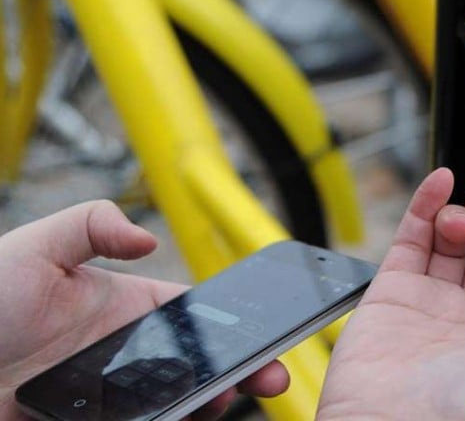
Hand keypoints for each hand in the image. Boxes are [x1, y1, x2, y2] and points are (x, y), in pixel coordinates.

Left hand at [0, 201, 288, 419]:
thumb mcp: (35, 246)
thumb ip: (91, 224)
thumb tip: (148, 239)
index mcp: (125, 308)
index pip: (194, 318)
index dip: (234, 326)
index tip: (264, 334)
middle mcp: (124, 355)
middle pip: (196, 367)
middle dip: (238, 372)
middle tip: (269, 381)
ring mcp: (105, 396)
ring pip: (171, 405)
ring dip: (203, 405)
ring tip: (220, 402)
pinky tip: (181, 419)